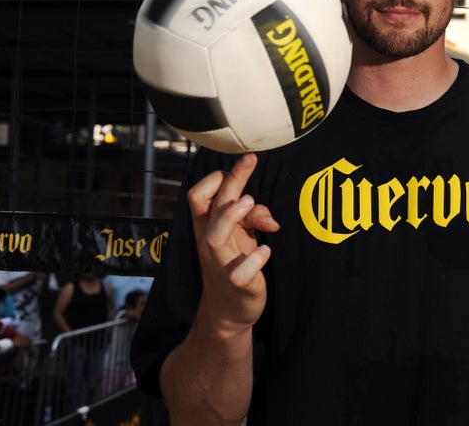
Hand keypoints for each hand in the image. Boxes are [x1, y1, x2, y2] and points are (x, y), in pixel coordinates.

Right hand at [189, 153, 279, 335]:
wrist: (229, 309)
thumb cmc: (235, 262)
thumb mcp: (243, 235)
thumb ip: (254, 217)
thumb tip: (270, 218)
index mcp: (208, 227)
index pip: (198, 195)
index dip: (216, 177)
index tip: (240, 166)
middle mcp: (210, 242)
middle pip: (210, 207)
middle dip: (231, 180)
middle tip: (250, 159)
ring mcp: (221, 263)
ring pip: (215, 237)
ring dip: (231, 216)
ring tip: (249, 201)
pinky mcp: (237, 284)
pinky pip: (241, 272)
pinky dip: (255, 260)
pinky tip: (265, 251)